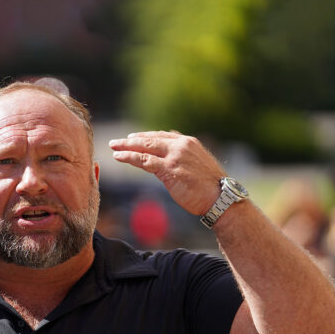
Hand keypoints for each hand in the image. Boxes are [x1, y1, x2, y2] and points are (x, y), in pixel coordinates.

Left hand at [109, 131, 224, 215]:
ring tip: (113, 148)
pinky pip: (144, 160)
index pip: (162, 135)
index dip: (146, 137)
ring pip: (145, 147)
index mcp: (188, 143)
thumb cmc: (211, 187)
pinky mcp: (169, 169)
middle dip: (131, 140)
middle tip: (116, 142)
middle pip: (151, 139)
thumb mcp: (197, 166)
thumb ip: (183, 158)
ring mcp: (175, 156)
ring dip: (127, 147)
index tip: (133, 138)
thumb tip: (170, 158)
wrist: (221, 198)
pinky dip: (130, 157)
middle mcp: (181, 145)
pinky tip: (119, 157)